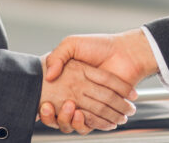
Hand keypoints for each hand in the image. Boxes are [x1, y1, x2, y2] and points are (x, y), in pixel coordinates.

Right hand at [39, 30, 157, 131]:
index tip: (42, 103)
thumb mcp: (72, 44)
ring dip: (67, 120)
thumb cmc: (100, 45)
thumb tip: (48, 75)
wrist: (126, 52)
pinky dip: (85, 123)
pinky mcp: (102, 112)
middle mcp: (77, 94)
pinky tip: (81, 115)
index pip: (51, 99)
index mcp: (69, 81)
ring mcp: (89, 104)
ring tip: (69, 107)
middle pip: (60, 113)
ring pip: (73, 122)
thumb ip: (58, 56)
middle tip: (49, 106)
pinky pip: (90, 124)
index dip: (44, 106)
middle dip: (52, 115)